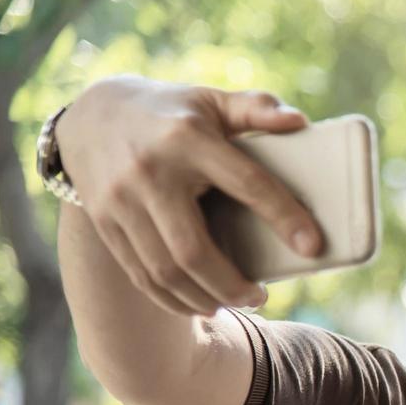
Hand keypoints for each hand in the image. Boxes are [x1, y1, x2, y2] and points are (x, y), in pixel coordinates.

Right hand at [57, 75, 321, 316]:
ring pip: (164, 270)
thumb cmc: (172, 112)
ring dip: (204, 298)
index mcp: (188, 139)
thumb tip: (299, 121)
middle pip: (193, 250)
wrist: (92, 115)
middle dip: (231, 285)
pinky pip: (139, 274)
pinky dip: (172, 299)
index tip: (313, 246)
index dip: (284, 216)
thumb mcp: (212, 100)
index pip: (246, 183)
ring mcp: (120, 200)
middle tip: (261, 297)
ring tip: (236, 302)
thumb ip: (256, 107)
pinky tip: (200, 304)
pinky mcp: (105, 222)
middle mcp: (150, 172)